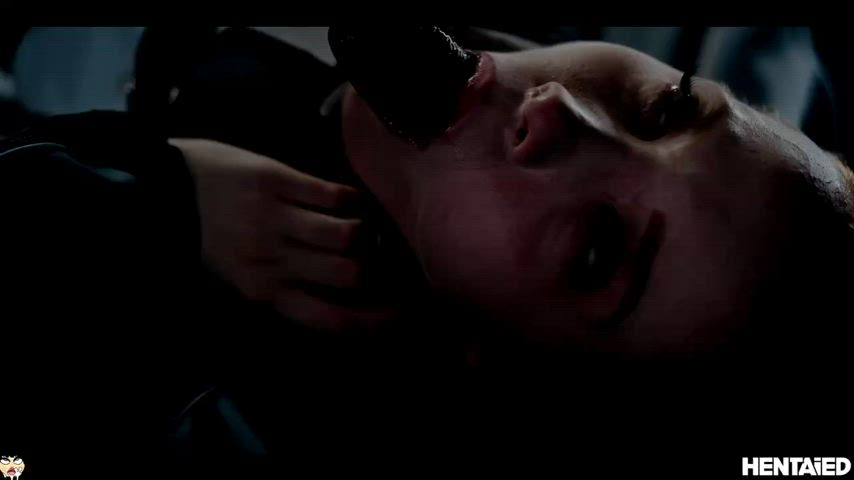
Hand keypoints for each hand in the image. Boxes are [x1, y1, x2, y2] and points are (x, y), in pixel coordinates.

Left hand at [171, 138, 394, 330]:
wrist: (153, 191)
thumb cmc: (198, 242)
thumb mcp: (233, 281)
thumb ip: (278, 292)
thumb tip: (330, 301)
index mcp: (261, 291)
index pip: (329, 316)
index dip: (371, 320)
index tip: (397, 316)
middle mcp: (273, 259)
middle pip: (347, 275)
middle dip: (376, 274)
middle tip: (390, 268)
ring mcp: (275, 217)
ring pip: (345, 233)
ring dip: (365, 233)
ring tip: (368, 231)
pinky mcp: (275, 179)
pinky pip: (329, 193)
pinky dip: (352, 199)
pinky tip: (355, 201)